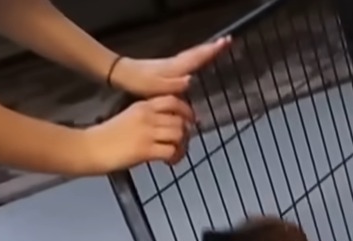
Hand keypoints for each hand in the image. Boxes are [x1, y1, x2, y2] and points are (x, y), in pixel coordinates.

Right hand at [78, 96, 195, 172]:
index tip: (190, 121)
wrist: (90, 148)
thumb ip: (148, 118)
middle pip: (179, 120)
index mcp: (142, 106)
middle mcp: (147, 116)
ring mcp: (147, 133)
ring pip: (179, 134)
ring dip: (182, 147)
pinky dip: (175, 158)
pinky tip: (168, 163)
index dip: (186, 110)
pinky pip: (171, 151)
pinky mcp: (145, 150)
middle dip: (186, 133)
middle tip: (181, 144)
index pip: (172, 100)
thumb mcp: (128, 118)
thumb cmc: (107, 136)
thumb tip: (167, 127)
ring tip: (175, 155)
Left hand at [108, 38, 229, 97]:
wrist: (124, 75)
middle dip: (213, 47)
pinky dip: (198, 56)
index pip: (198, 57)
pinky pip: (189, 60)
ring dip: (207, 50)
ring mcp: (173, 63)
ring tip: (218, 47)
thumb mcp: (157, 88)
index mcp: (177, 67)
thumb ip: (174, 85)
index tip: (226, 41)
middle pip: (198, 52)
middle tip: (228, 40)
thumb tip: (191, 80)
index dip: (212, 51)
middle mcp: (177, 63)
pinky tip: (199, 60)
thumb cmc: (141, 83)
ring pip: (194, 55)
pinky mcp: (169, 67)